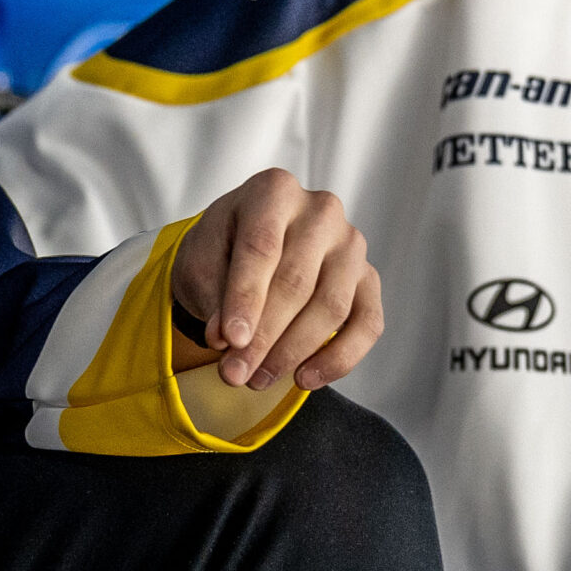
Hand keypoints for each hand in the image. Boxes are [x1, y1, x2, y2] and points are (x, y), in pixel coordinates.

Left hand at [169, 166, 384, 391]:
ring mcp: (351, 245)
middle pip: (296, 282)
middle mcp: (321, 211)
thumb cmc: (223, 250)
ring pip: (331, 306)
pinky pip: (367, 324)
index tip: (230, 342)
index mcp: (274, 191)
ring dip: (293, 352)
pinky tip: (304, 379)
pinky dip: (338, 359)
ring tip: (257, 379)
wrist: (248, 248)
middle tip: (234, 375)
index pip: (262, 247)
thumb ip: (213, 295)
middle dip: (263, 337)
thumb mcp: (201, 262)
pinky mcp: (370, 279)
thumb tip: (230, 341)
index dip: (245, 299)